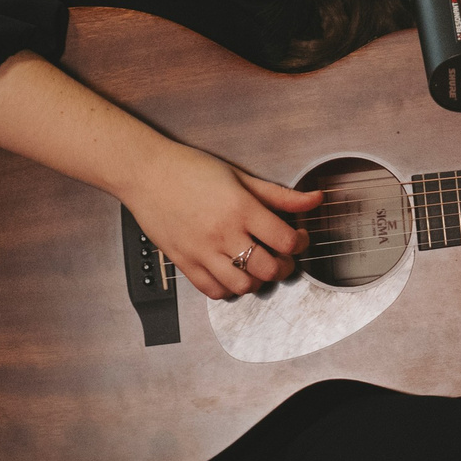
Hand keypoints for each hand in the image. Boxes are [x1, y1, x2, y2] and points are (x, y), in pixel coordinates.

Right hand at [117, 144, 321, 301]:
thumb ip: (279, 195)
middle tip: (282, 256)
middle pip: (268, 269)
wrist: (146, 174)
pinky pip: (213, 291)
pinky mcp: (183, 262)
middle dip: (284, 266)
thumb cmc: (190, 170)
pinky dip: (229, 289)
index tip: (298, 237)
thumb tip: (314, 199)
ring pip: (243, 286)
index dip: (300, 243)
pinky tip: (233, 274)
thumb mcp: (241, 176)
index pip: (285, 241)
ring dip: (257, 281)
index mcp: (241, 209)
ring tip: (257, 266)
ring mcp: (202, 251)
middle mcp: (223, 234)